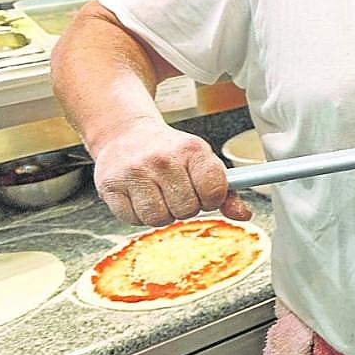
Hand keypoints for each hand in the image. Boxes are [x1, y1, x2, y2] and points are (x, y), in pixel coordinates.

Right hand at [91, 119, 251, 226]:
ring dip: (162, 214)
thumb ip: (225, 190)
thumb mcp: (201, 161)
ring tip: (159, 196)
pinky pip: (133, 220)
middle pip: (187, 209)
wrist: (126, 135)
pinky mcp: (110, 186)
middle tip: (177, 192)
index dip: (212, 199)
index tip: (205, 194)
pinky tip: (140, 197)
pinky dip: (139, 215)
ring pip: (158, 218)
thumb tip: (244, 215)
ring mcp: (135, 172)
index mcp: (192, 150)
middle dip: (186, 207)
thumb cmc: (169, 152)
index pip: (214, 190)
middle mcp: (163, 159)